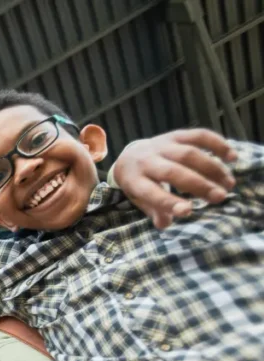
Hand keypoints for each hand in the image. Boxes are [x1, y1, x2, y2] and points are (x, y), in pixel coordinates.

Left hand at [113, 129, 237, 228]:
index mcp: (135, 181)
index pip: (151, 193)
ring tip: (229, 184)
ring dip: (212, 168)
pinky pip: (198, 136)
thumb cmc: (141, 184)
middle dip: (199, 185)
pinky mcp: (175, 135)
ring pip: (188, 154)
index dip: (169, 202)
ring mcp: (162, 146)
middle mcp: (146, 161)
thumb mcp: (140, 200)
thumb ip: (154, 211)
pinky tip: (232, 158)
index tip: (188, 211)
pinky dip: (217, 144)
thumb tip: (165, 224)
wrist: (130, 156)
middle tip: (220, 197)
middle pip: (173, 172)